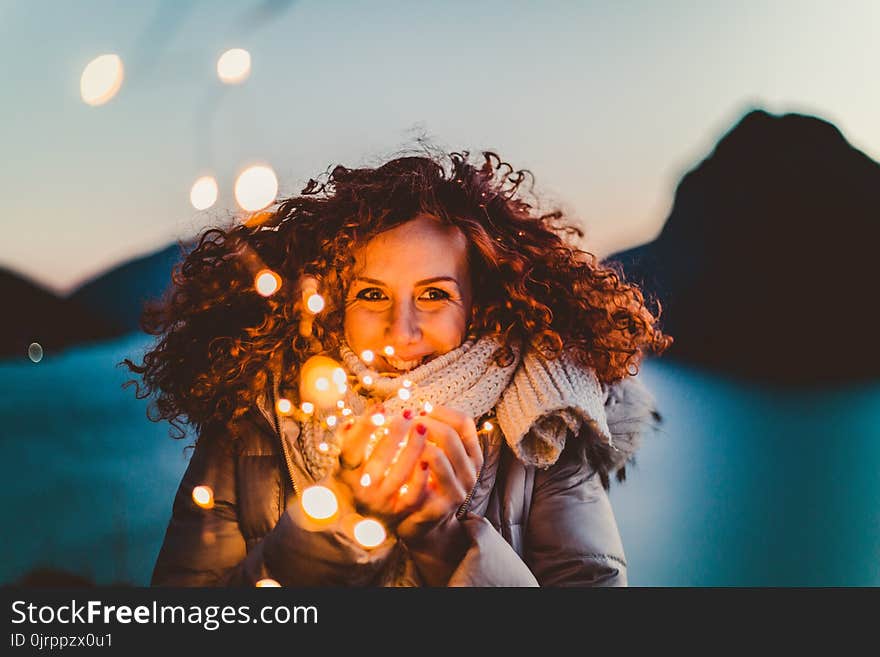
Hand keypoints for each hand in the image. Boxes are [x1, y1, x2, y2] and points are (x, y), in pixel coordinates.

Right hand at [333, 405, 429, 525]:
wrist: (358, 515)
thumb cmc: (353, 475)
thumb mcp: (346, 457)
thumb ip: (347, 437)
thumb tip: (351, 421)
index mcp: (346, 472)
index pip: (352, 447)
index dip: (365, 427)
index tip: (381, 406)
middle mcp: (362, 489)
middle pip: (379, 460)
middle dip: (395, 434)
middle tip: (407, 413)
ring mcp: (382, 501)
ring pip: (400, 475)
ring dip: (413, 449)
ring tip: (422, 427)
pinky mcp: (400, 511)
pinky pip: (414, 494)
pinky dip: (422, 476)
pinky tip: (429, 454)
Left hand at [396, 405, 482, 545]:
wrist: (421, 523)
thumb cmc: (426, 481)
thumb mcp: (438, 454)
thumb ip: (435, 433)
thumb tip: (418, 408)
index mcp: (472, 455)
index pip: (464, 422)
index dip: (441, 412)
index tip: (421, 411)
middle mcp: (470, 472)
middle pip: (449, 436)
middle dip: (424, 425)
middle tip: (404, 423)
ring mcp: (458, 491)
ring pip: (437, 455)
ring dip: (414, 444)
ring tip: (398, 440)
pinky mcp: (441, 506)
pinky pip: (424, 480)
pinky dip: (409, 465)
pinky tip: (396, 460)